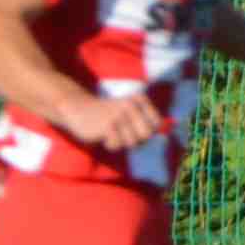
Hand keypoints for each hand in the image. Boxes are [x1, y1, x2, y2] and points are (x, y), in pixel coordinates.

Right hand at [54, 88, 171, 151]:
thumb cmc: (107, 116)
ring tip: (111, 133)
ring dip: (121, 143)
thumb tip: (166, 137)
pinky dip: (110, 145)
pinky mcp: (107, 125)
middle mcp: (131, 105)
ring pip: (131, 143)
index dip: (147, 132)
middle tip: (122, 134)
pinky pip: (116, 145)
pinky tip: (102, 135)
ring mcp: (119, 114)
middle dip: (136, 140)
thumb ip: (145, 124)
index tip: (134, 129)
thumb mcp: (129, 114)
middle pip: (146, 136)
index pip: (156, 124)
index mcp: (139, 99)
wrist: (78, 108)